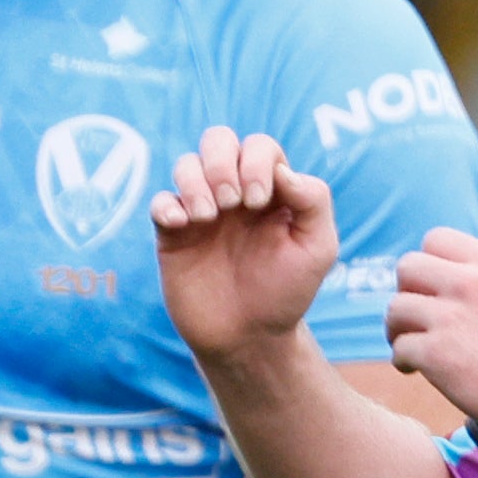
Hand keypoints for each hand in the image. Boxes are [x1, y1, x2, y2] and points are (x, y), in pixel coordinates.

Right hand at [151, 129, 343, 363]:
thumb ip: (313, 200)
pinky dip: (167, 206)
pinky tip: (182, 226)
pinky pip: (160, 202)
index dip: (256, 162)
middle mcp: (234, 193)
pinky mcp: (173, 235)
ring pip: (185, 164)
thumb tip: (282, 169)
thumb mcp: (318, 247)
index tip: (259, 202)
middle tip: (233, 204)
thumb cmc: (287, 292)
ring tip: (208, 218)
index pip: (259, 146)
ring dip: (195, 182)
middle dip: (222, 162)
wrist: (249, 337)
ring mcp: (201, 212)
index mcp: (271, 190)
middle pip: (218, 139)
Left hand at [388, 220, 477, 436]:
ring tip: (412, 344)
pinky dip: (402, 361)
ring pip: (395, 308)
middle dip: (408, 289)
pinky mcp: (435, 355)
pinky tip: (415, 371)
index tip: (437, 286)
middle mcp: (466, 285)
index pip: (437, 239)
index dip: (431, 261)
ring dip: (398, 327)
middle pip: (407, 267)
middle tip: (418, 314)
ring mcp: (448, 319)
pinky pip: (399, 348)